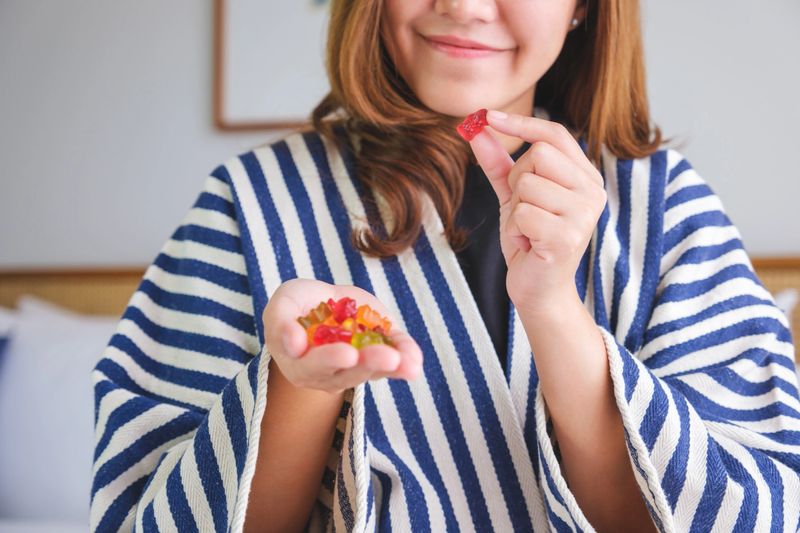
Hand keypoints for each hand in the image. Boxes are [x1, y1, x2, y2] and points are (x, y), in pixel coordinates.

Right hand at [262, 278, 422, 394]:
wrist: (320, 303)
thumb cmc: (295, 307)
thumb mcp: (282, 304)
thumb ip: (281, 322)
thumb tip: (294, 345)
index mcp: (299, 364)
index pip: (312, 366)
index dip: (328, 360)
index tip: (346, 353)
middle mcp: (328, 374)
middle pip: (347, 373)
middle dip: (368, 364)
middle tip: (386, 357)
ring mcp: (355, 368)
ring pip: (373, 370)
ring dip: (392, 366)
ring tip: (407, 363)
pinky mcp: (379, 357)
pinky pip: (393, 362)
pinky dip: (406, 359)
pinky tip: (415, 361)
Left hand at [467, 110, 606, 312]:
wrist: (538, 289)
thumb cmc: (529, 240)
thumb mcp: (513, 196)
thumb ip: (499, 163)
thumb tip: (476, 128)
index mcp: (585, 176)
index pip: (554, 134)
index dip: (520, 123)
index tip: (488, 115)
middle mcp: (592, 191)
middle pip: (538, 154)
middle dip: (517, 181)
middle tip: (524, 210)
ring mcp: (584, 213)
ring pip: (527, 183)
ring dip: (514, 210)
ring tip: (527, 230)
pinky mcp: (569, 236)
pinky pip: (522, 213)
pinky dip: (514, 230)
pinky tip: (528, 245)